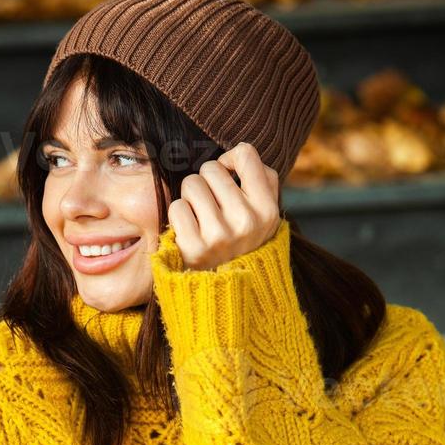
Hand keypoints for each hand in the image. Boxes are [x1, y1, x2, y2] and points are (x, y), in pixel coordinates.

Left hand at [167, 142, 280, 269]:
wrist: (228, 290)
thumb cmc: (244, 241)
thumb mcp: (266, 214)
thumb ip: (262, 179)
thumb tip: (235, 155)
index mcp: (267, 210)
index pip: (246, 154)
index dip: (231, 159)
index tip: (228, 175)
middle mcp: (246, 222)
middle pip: (211, 169)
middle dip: (207, 182)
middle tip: (212, 204)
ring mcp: (218, 236)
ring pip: (191, 184)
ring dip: (191, 197)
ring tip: (201, 216)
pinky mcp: (193, 248)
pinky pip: (177, 207)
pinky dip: (180, 215)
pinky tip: (190, 229)